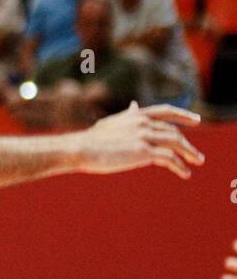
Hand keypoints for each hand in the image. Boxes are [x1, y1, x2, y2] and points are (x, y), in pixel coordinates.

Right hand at [76, 101, 203, 179]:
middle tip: (197, 156)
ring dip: (190, 153)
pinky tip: (185, 173)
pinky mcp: (143, 151)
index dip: (183, 115)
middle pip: (174, 131)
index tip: (196, 120)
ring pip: (176, 142)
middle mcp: (143, 123)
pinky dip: (180, 166)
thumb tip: (134, 106)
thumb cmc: (93, 139)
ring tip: (196, 162)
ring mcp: (144, 136)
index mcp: (136, 115)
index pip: (166, 111)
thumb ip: (127, 115)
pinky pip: (169, 158)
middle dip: (187, 144)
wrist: (82, 148)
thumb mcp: (113, 122)